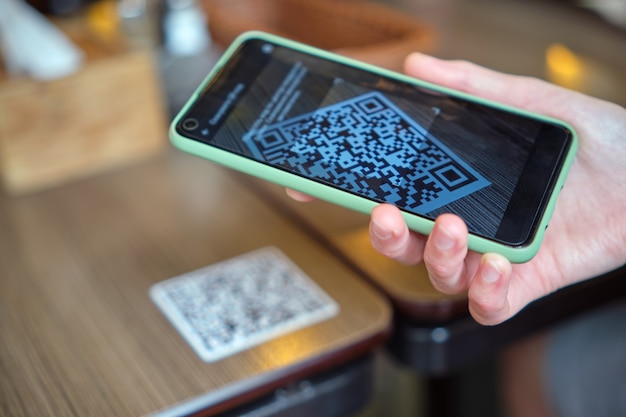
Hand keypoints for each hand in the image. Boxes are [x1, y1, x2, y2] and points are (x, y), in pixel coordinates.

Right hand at [370, 53, 625, 323]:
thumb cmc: (593, 139)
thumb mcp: (527, 104)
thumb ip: (473, 89)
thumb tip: (418, 67)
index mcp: (456, 186)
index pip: (390, 192)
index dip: (347, 193)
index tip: (310, 183)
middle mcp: (466, 224)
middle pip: (404, 244)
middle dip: (384, 234)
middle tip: (386, 212)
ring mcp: (492, 255)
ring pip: (439, 276)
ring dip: (438, 255)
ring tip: (456, 226)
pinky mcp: (526, 280)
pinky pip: (488, 305)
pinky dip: (482, 291)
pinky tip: (493, 262)